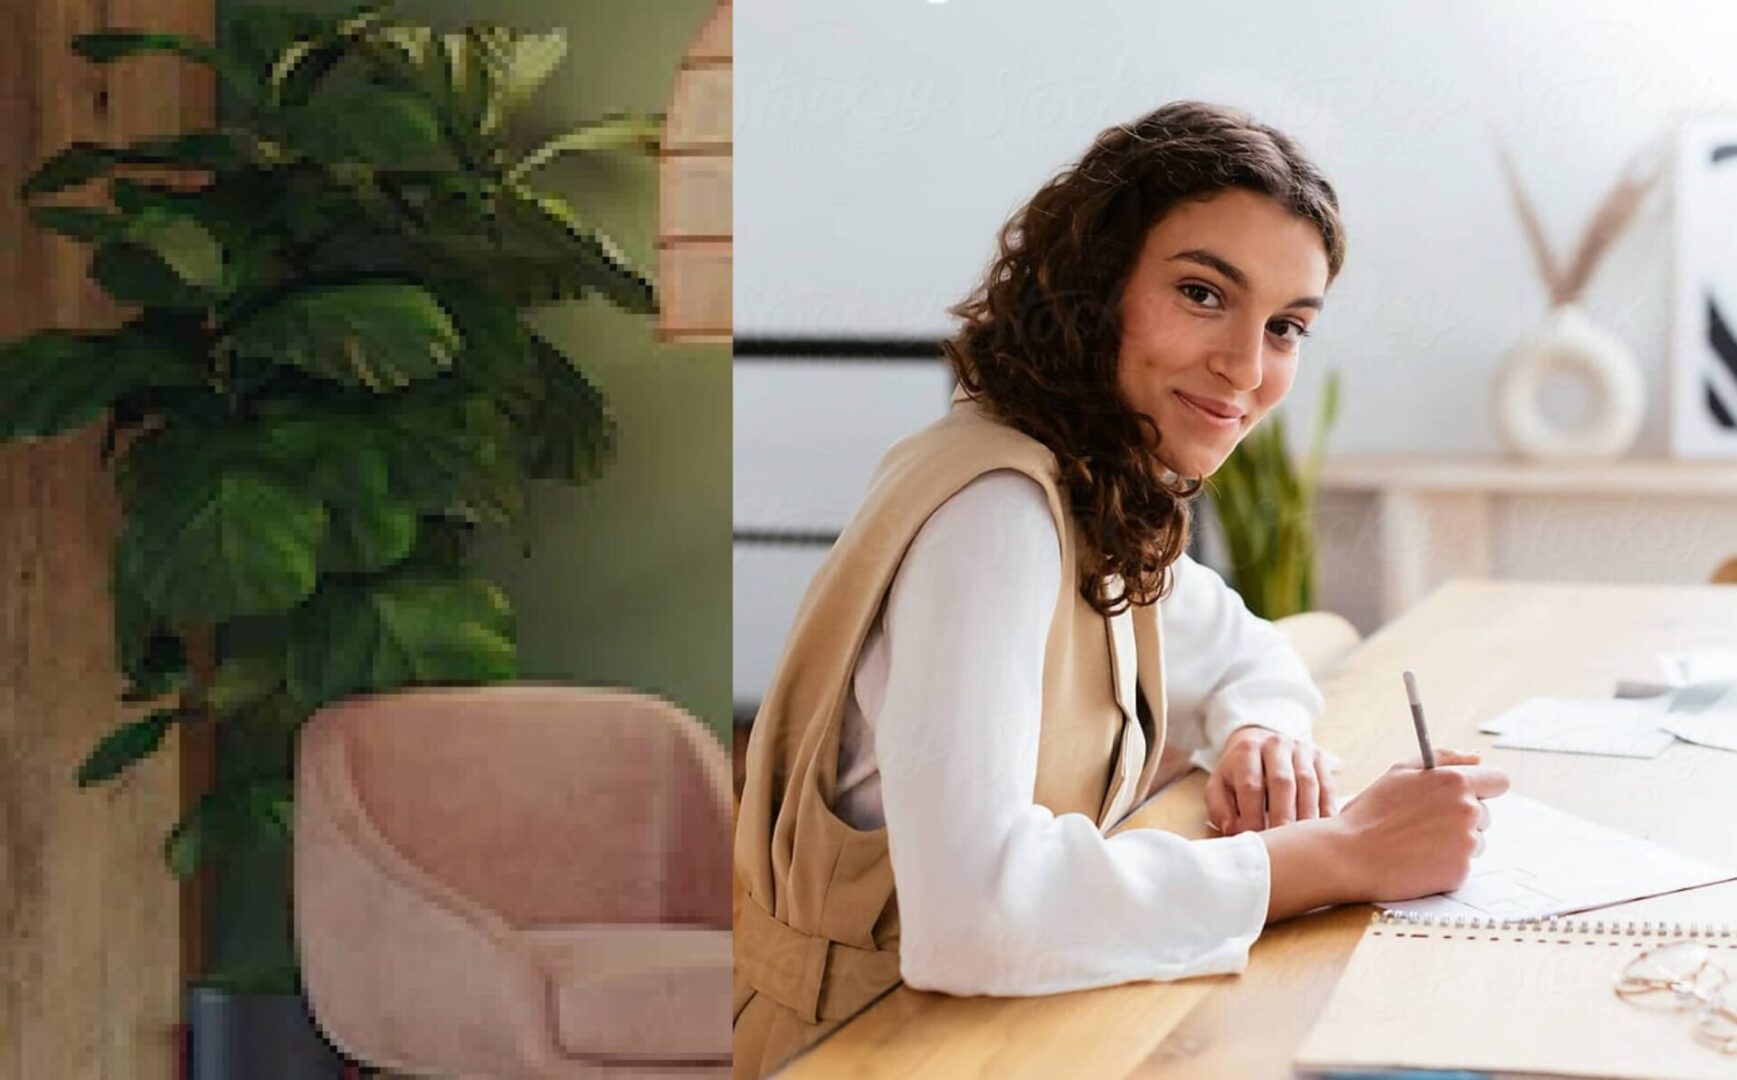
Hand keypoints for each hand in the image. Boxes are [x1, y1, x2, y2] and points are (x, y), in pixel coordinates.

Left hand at [1204, 725, 1335, 834]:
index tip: (1255, 840)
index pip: (1251, 785)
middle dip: (1283, 817)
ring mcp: (1300, 750)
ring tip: (1304, 844)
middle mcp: (1275, 745)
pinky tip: (1322, 833)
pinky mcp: (1319, 758)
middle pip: (1282, 782)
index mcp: (1246, 751)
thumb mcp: (1219, 786)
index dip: (1253, 815)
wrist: (1259, 743)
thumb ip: (1220, 809)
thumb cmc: (1237, 775)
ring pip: (1308, 784)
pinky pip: (1326, 786)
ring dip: (1307, 816)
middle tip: (1283, 847)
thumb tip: (1234, 831)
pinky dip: (1326, 810)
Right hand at [1335, 748, 1508, 900]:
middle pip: (1485, 814)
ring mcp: (1466, 843)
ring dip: (1455, 842)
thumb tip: (1478, 757)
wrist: (1350, 855)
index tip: (1469, 795)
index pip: (1499, 780)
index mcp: (1455, 782)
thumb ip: (1445, 757)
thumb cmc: (1371, 812)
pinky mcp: (1460, 872)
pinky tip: (1418, 860)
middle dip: (1462, 817)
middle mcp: (1468, 811)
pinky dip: (1444, 864)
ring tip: (1417, 842)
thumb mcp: (1400, 772)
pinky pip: (1462, 864)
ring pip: (1476, 841)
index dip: (1484, 787)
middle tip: (1424, 823)